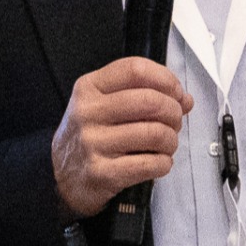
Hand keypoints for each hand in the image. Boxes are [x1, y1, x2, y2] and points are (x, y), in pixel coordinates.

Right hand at [51, 57, 193, 217]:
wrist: (61, 175)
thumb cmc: (89, 135)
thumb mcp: (103, 104)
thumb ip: (142, 94)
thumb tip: (184, 99)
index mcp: (89, 88)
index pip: (135, 69)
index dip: (166, 79)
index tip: (176, 92)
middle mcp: (88, 112)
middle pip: (150, 100)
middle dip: (173, 111)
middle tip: (175, 121)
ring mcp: (93, 143)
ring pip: (155, 133)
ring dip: (171, 140)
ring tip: (166, 144)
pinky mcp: (101, 172)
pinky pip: (149, 164)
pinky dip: (164, 163)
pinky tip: (158, 162)